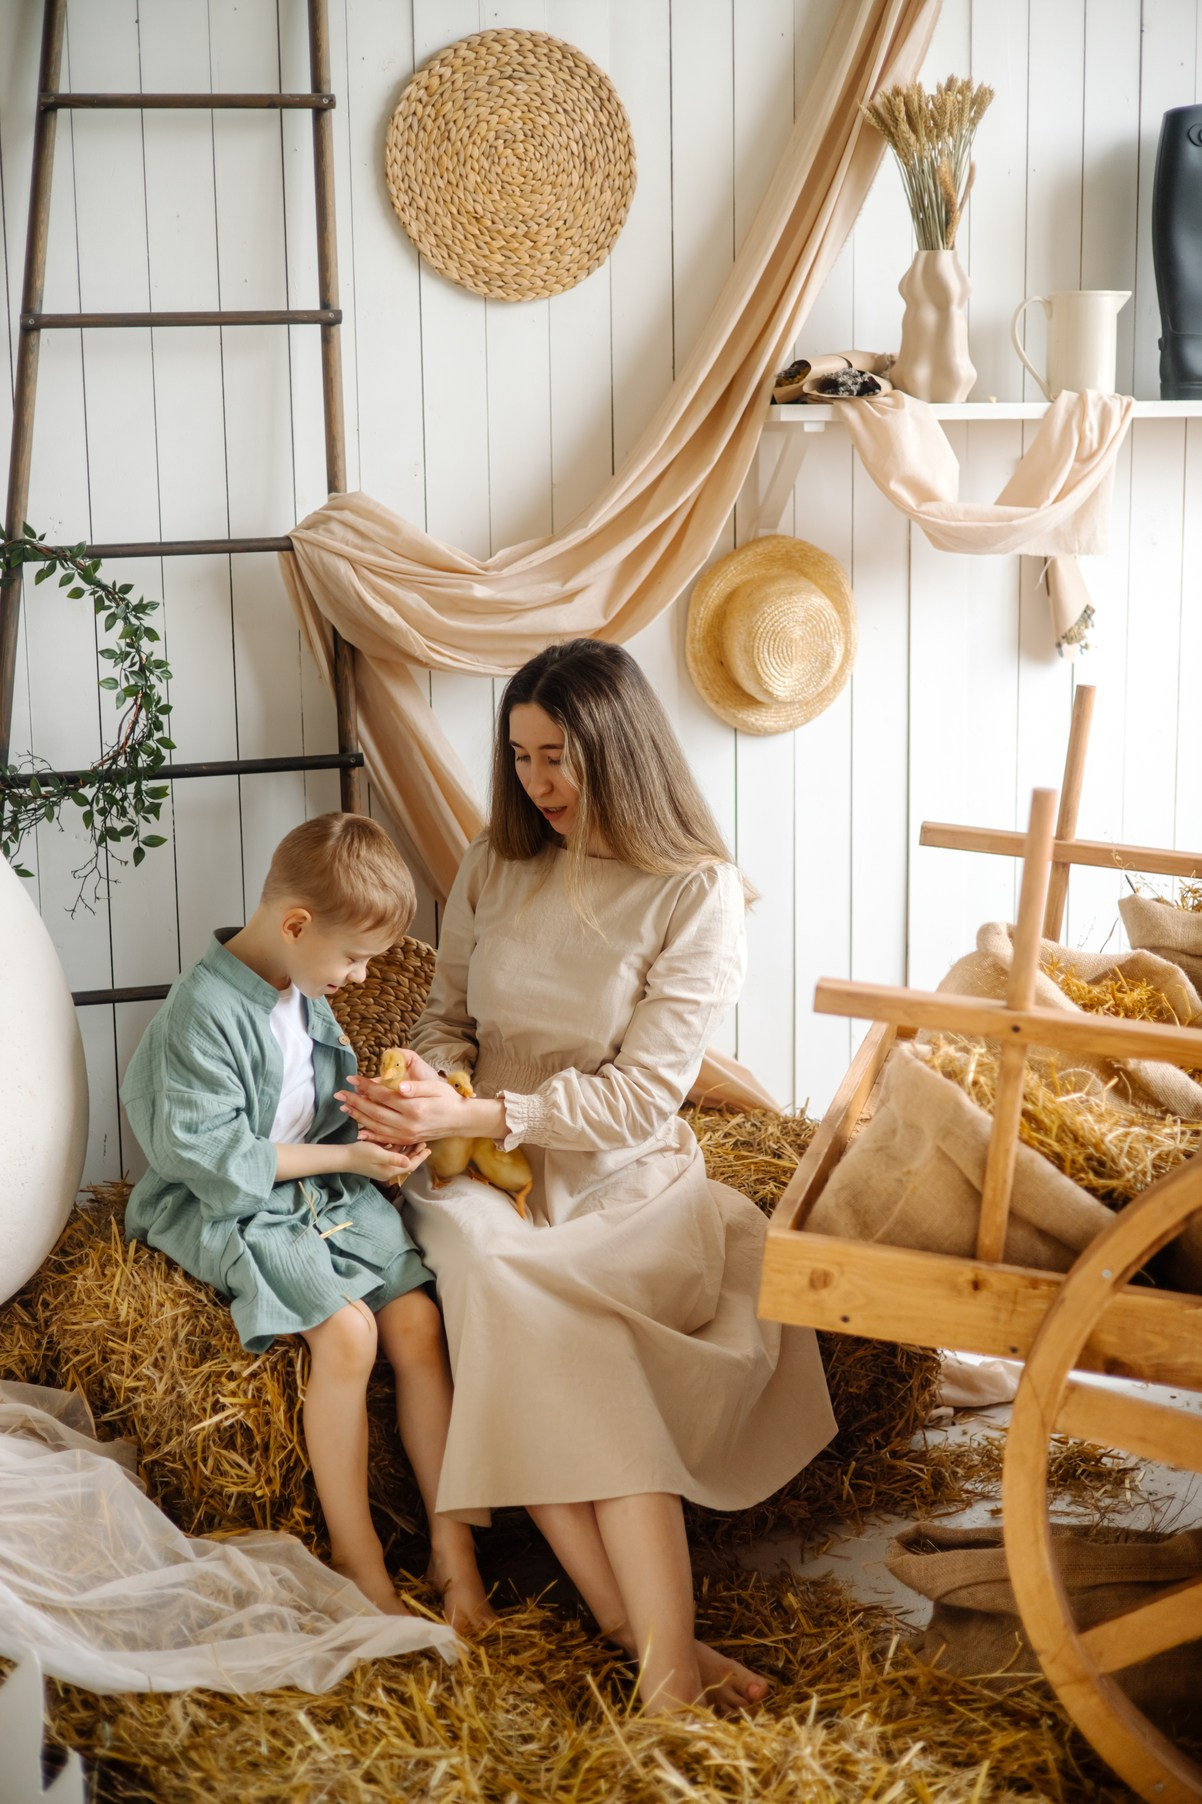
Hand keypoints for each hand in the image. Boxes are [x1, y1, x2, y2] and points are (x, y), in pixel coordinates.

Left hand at [339, 1071, 472, 1144]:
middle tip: (340, 1093)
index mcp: (414, 1108)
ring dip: (358, 1117)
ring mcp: (406, 1135)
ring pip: (376, 1126)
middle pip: (375, 1111)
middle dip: (355, 1101)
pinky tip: (358, 1130)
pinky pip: (384, 1139)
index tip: (352, 1078)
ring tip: (344, 1108)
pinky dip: (370, 1135)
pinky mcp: (406, 1140)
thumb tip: (399, 1087)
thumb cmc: (448, 1099)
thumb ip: (416, 1087)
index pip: (383, 1095)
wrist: (460, 1120)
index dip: (366, 1086)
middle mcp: (408, 1124)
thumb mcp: (435, 1087)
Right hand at [343, 1139, 429, 1181]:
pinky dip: (399, 1148)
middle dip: (416, 1153)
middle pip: (406, 1162)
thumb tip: (410, 1162)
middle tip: (425, 1142)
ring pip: (400, 1158)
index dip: (420, 1157)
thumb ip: (394, 1158)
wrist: (343, 1157)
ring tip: (417, 1140)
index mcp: (390, 1170)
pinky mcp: (378, 1160)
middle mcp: (388, 1170)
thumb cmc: (360, 1154)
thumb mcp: (378, 1154)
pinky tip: (402, 1140)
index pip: (410, 1165)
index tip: (429, 1149)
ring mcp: (382, 1166)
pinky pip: (392, 1155)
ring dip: (408, 1150)